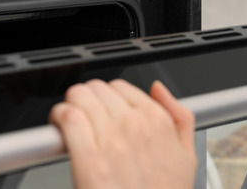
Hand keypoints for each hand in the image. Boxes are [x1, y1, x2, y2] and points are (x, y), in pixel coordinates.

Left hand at [49, 79, 196, 188]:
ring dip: (71, 104)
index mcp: (158, 122)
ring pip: (80, 97)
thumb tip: (159, 89)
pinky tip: (59, 126)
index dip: (108, 96)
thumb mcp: (188, 158)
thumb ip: (179, 116)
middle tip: (85, 115)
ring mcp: (112, 141)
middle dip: (88, 98)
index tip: (102, 108)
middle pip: (97, 89)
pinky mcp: (89, 160)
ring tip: (69, 120)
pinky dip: (59, 116)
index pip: (121, 86)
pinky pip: (69, 118)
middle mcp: (135, 126)